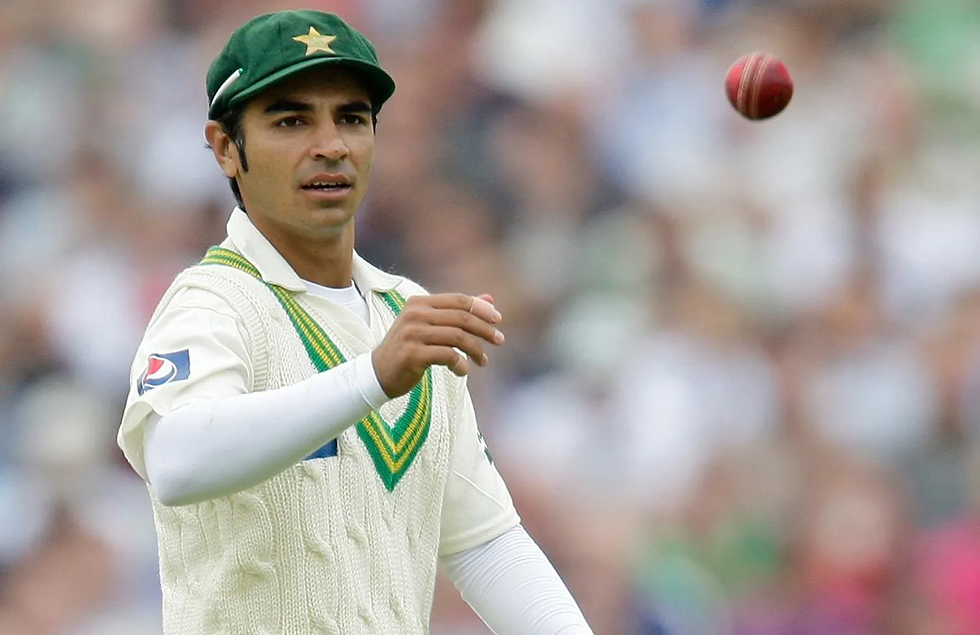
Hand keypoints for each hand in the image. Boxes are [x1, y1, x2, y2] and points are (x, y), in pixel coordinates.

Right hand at [372, 293, 503, 397]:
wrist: (378, 373)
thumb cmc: (409, 348)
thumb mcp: (431, 326)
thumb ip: (458, 312)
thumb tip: (490, 299)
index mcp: (419, 303)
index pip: (458, 300)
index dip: (481, 308)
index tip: (498, 320)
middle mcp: (414, 314)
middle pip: (461, 317)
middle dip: (485, 329)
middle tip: (499, 340)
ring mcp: (412, 334)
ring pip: (457, 337)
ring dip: (476, 350)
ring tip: (483, 361)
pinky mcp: (412, 354)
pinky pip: (447, 356)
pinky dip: (461, 364)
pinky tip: (463, 371)